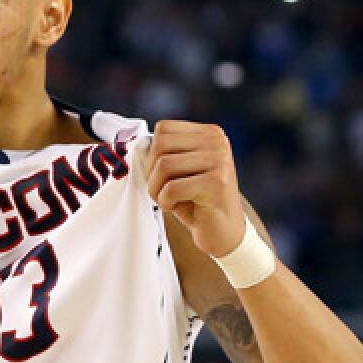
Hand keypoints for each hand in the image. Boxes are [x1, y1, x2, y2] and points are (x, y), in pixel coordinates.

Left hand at [147, 121, 245, 256]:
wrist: (223, 232)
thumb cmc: (196, 202)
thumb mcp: (179, 171)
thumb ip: (164, 153)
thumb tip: (138, 146)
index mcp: (209, 133)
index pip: (164, 129)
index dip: (152, 154)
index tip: (162, 175)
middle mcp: (217, 142)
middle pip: (161, 145)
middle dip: (152, 173)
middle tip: (162, 191)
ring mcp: (220, 160)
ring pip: (164, 165)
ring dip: (157, 189)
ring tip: (169, 200)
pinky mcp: (217, 183)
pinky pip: (171, 188)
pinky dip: (165, 202)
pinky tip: (177, 207)